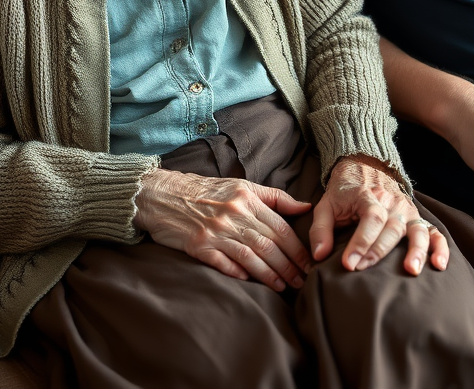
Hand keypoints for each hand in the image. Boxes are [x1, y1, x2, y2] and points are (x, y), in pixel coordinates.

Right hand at [134, 168, 312, 290]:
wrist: (165, 195)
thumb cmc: (208, 191)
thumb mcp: (243, 186)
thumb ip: (275, 198)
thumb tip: (306, 206)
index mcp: (247, 198)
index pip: (280, 227)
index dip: (297, 248)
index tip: (308, 263)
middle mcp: (233, 214)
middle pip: (268, 244)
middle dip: (288, 266)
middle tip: (301, 281)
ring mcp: (215, 230)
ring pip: (250, 256)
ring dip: (269, 275)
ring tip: (283, 287)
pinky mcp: (198, 245)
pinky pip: (223, 263)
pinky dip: (238, 273)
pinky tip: (250, 281)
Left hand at [309, 155, 448, 275]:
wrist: (363, 165)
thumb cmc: (344, 192)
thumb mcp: (326, 205)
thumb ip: (320, 230)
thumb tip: (320, 256)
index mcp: (368, 196)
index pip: (371, 218)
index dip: (361, 242)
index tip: (349, 263)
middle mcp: (391, 202)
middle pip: (391, 228)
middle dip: (377, 251)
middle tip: (362, 269)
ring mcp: (406, 210)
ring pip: (417, 230)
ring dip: (416, 250)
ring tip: (412, 270)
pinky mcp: (415, 218)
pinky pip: (434, 231)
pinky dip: (440, 247)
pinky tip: (439, 265)